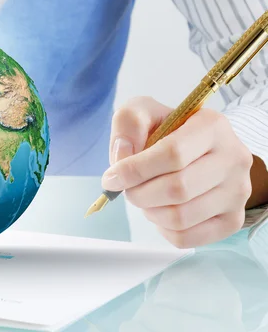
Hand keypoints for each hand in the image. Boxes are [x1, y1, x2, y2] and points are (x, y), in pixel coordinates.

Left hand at [101, 96, 253, 247]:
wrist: (195, 150)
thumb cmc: (166, 130)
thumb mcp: (143, 112)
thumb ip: (128, 123)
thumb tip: (122, 154)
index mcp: (212, 126)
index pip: (172, 154)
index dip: (135, 170)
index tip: (112, 177)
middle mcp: (234, 158)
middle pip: (177, 189)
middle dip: (139, 193)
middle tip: (128, 188)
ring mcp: (238, 192)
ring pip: (181, 217)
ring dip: (149, 211)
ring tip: (145, 197)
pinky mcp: (233, 219)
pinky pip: (188, 238)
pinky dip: (162, 229)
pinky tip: (160, 210)